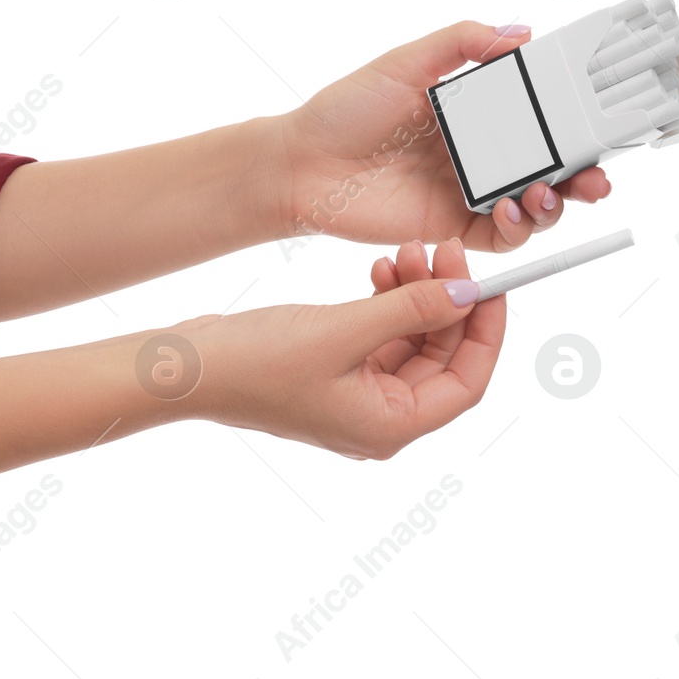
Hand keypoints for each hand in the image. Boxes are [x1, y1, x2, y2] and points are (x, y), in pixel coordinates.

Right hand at [187, 238, 502, 458]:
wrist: (188, 367)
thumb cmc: (256, 362)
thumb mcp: (343, 330)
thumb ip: (411, 309)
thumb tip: (469, 294)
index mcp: (390, 427)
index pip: (467, 383)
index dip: (485, 332)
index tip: (490, 283)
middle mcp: (380, 419)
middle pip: (443, 360)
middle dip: (446, 303)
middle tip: (441, 251)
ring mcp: (356, 397)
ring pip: (412, 342)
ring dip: (415, 296)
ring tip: (403, 253)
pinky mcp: (335, 372)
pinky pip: (381, 337)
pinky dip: (388, 303)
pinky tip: (378, 272)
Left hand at [277, 22, 611, 252]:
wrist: (303, 165)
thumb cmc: (345, 109)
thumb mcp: (406, 62)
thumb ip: (463, 42)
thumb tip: (522, 32)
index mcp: (474, 114)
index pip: (538, 120)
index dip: (572, 126)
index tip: (598, 123)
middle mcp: (478, 156)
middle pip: (548, 168)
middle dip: (582, 175)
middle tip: (599, 176)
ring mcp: (468, 194)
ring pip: (533, 206)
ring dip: (554, 204)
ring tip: (549, 193)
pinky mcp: (452, 228)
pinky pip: (500, 236)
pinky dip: (518, 227)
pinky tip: (515, 210)